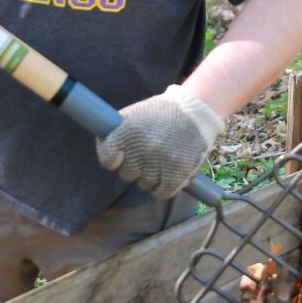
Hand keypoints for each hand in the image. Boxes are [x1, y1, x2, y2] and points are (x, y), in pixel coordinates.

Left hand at [97, 85, 224, 198]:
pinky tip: (166, 176)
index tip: (119, 157)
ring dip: (149, 176)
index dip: (112, 160)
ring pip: (144, 184)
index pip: (107, 159)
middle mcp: (141, 149)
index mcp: (127, 132)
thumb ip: (116, 132)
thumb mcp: (134, 114)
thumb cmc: (162, 112)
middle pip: (126, 174)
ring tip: (160, 161)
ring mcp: (159, 163)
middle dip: (133, 167)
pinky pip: (161, 192)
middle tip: (145, 155)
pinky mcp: (177, 174)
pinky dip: (162, 187)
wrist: (195, 110)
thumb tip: (106, 151)